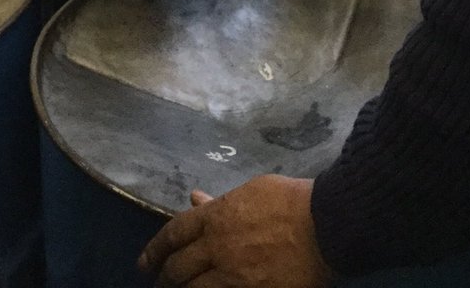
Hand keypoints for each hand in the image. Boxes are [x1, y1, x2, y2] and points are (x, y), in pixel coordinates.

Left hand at [138, 175, 331, 286]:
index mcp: (216, 217)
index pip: (174, 233)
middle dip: (165, 277)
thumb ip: (219, 202)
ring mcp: (234, 275)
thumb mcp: (251, 192)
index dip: (156, 248)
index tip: (144, 261)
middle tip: (159, 283)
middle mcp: (218, 248)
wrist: (325, 224)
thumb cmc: (289, 200)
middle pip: (180, 268)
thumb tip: (194, 198)